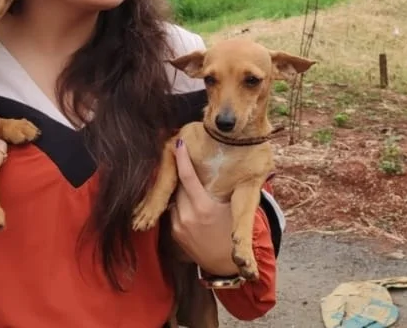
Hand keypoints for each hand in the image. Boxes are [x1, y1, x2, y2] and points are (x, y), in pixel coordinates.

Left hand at [169, 138, 239, 275]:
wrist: (225, 262)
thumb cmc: (233, 231)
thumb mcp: (231, 208)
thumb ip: (218, 189)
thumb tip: (212, 165)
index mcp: (204, 207)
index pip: (187, 177)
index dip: (182, 158)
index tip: (178, 143)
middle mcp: (188, 215)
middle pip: (179, 185)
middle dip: (184, 175)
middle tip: (190, 164)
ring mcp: (179, 225)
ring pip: (175, 198)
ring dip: (182, 192)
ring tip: (195, 194)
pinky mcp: (174, 233)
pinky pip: (173, 211)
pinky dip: (180, 206)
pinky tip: (191, 209)